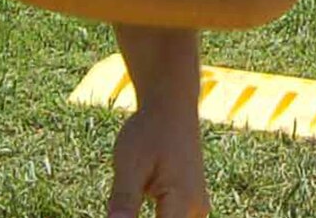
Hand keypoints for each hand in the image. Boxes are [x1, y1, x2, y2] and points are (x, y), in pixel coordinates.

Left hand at [107, 88, 208, 217]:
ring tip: (124, 210)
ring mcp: (195, 210)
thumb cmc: (149, 131)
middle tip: (120, 211)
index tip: (120, 215)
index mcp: (182, 203)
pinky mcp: (190, 207)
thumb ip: (123, 200)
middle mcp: (195, 212)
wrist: (171, 106)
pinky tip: (128, 213)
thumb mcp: (129, 164)